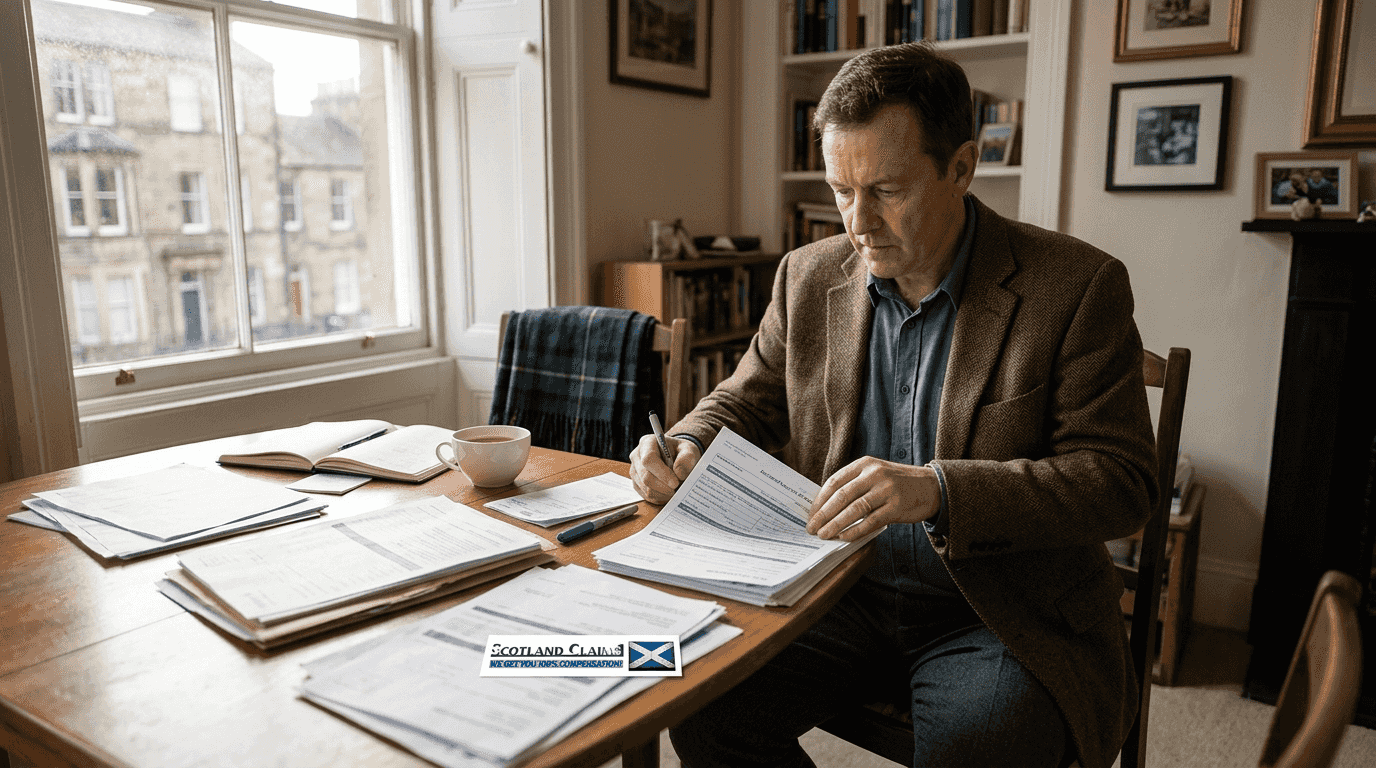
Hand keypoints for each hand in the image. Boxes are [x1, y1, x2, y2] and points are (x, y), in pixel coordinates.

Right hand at [629, 433, 700, 504]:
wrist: (677, 458)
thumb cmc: (681, 452)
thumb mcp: (689, 450)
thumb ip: (687, 458)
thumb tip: (679, 473)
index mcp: (647, 443)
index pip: (649, 459)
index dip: (662, 473)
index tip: (675, 482)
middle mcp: (637, 456)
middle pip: (645, 477)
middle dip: (663, 487)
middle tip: (677, 489)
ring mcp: (635, 471)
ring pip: (646, 489)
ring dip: (663, 493)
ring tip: (675, 490)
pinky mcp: (636, 484)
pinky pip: (646, 496)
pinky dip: (660, 498)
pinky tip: (668, 492)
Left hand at [806, 457, 940, 540]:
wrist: (932, 486)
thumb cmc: (898, 483)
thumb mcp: (875, 474)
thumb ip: (854, 485)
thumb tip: (825, 507)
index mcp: (865, 464)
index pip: (835, 481)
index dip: (820, 499)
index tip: (810, 514)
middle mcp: (875, 474)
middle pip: (841, 496)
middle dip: (823, 514)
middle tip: (812, 528)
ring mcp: (886, 490)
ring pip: (854, 509)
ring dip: (835, 524)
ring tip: (824, 535)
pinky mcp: (897, 506)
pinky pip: (870, 521)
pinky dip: (855, 531)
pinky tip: (844, 538)